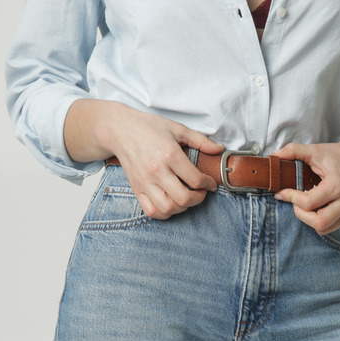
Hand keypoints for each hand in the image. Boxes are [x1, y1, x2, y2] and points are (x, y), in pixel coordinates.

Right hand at [64, 99, 223, 218]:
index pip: (195, 179)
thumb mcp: (178, 128)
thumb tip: (219, 149)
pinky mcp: (136, 188)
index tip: (211, 183)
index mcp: (169, 154)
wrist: (120, 129)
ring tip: (186, 198)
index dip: (209, 184)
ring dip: (182, 208)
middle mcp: (157, 171)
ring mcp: (145, 182)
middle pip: (183, 198)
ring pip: (168, 208)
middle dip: (198, 199)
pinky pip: (151, 211)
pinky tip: (171, 204)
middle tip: (201, 192)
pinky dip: (164, 213)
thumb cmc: (149, 127)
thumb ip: (200, 141)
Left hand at [272, 107, 339, 234]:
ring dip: (309, 219)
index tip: (282, 192)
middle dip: (301, 214)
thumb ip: (293, 150)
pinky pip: (329, 228)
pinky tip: (315, 207)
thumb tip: (274, 155)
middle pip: (318, 222)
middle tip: (295, 201)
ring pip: (323, 228)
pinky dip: (318, 221)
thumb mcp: (313, 150)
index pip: (308, 203)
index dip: (290, 198)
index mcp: (336, 186)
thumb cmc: (335, 155)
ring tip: (305, 204)